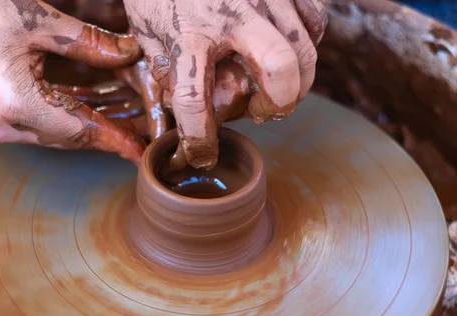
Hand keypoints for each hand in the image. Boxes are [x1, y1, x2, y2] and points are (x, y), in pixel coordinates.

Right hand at [0, 0, 144, 163]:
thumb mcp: (37, 20)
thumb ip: (88, 43)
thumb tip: (130, 54)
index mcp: (18, 104)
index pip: (81, 130)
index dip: (116, 139)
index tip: (141, 151)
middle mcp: (6, 126)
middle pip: (71, 136)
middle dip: (107, 133)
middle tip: (141, 133)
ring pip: (56, 133)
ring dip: (89, 127)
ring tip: (124, 124)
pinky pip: (39, 124)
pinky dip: (66, 117)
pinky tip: (91, 110)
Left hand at [123, 0, 326, 168]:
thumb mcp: (147, 28)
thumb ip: (166, 66)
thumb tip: (184, 104)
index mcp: (188, 32)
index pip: (194, 100)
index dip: (200, 139)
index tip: (203, 154)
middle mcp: (231, 13)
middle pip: (281, 70)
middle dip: (279, 104)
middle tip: (264, 111)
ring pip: (305, 50)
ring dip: (297, 82)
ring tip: (277, 87)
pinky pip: (315, 21)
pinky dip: (309, 45)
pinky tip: (289, 53)